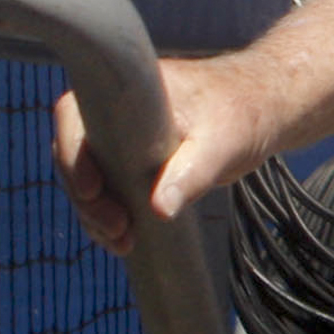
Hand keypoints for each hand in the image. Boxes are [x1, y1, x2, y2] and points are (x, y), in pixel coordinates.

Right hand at [52, 57, 278, 256]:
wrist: (262, 110)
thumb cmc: (241, 114)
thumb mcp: (221, 144)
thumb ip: (192, 174)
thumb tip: (158, 210)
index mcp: (129, 92)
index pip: (74, 115)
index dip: (71, 152)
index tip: (91, 189)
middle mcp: (116, 112)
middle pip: (75, 153)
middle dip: (86, 197)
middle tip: (117, 227)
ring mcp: (121, 137)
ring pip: (87, 176)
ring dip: (95, 213)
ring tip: (122, 242)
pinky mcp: (132, 160)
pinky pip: (107, 187)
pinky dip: (109, 213)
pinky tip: (125, 239)